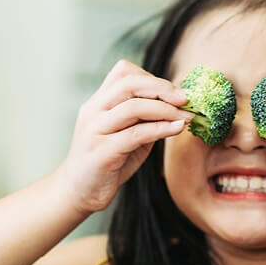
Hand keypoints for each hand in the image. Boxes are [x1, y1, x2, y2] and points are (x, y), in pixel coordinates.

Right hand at [58, 60, 192, 214]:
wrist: (79, 192)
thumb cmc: (106, 162)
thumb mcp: (126, 134)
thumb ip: (145, 119)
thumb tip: (178, 106)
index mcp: (98, 102)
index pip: (123, 72)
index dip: (152, 77)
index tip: (174, 91)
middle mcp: (93, 111)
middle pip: (129, 83)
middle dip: (162, 88)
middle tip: (186, 99)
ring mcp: (95, 130)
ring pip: (133, 107)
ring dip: (166, 110)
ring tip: (186, 117)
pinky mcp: (102, 152)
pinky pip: (136, 134)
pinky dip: (161, 128)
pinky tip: (177, 129)